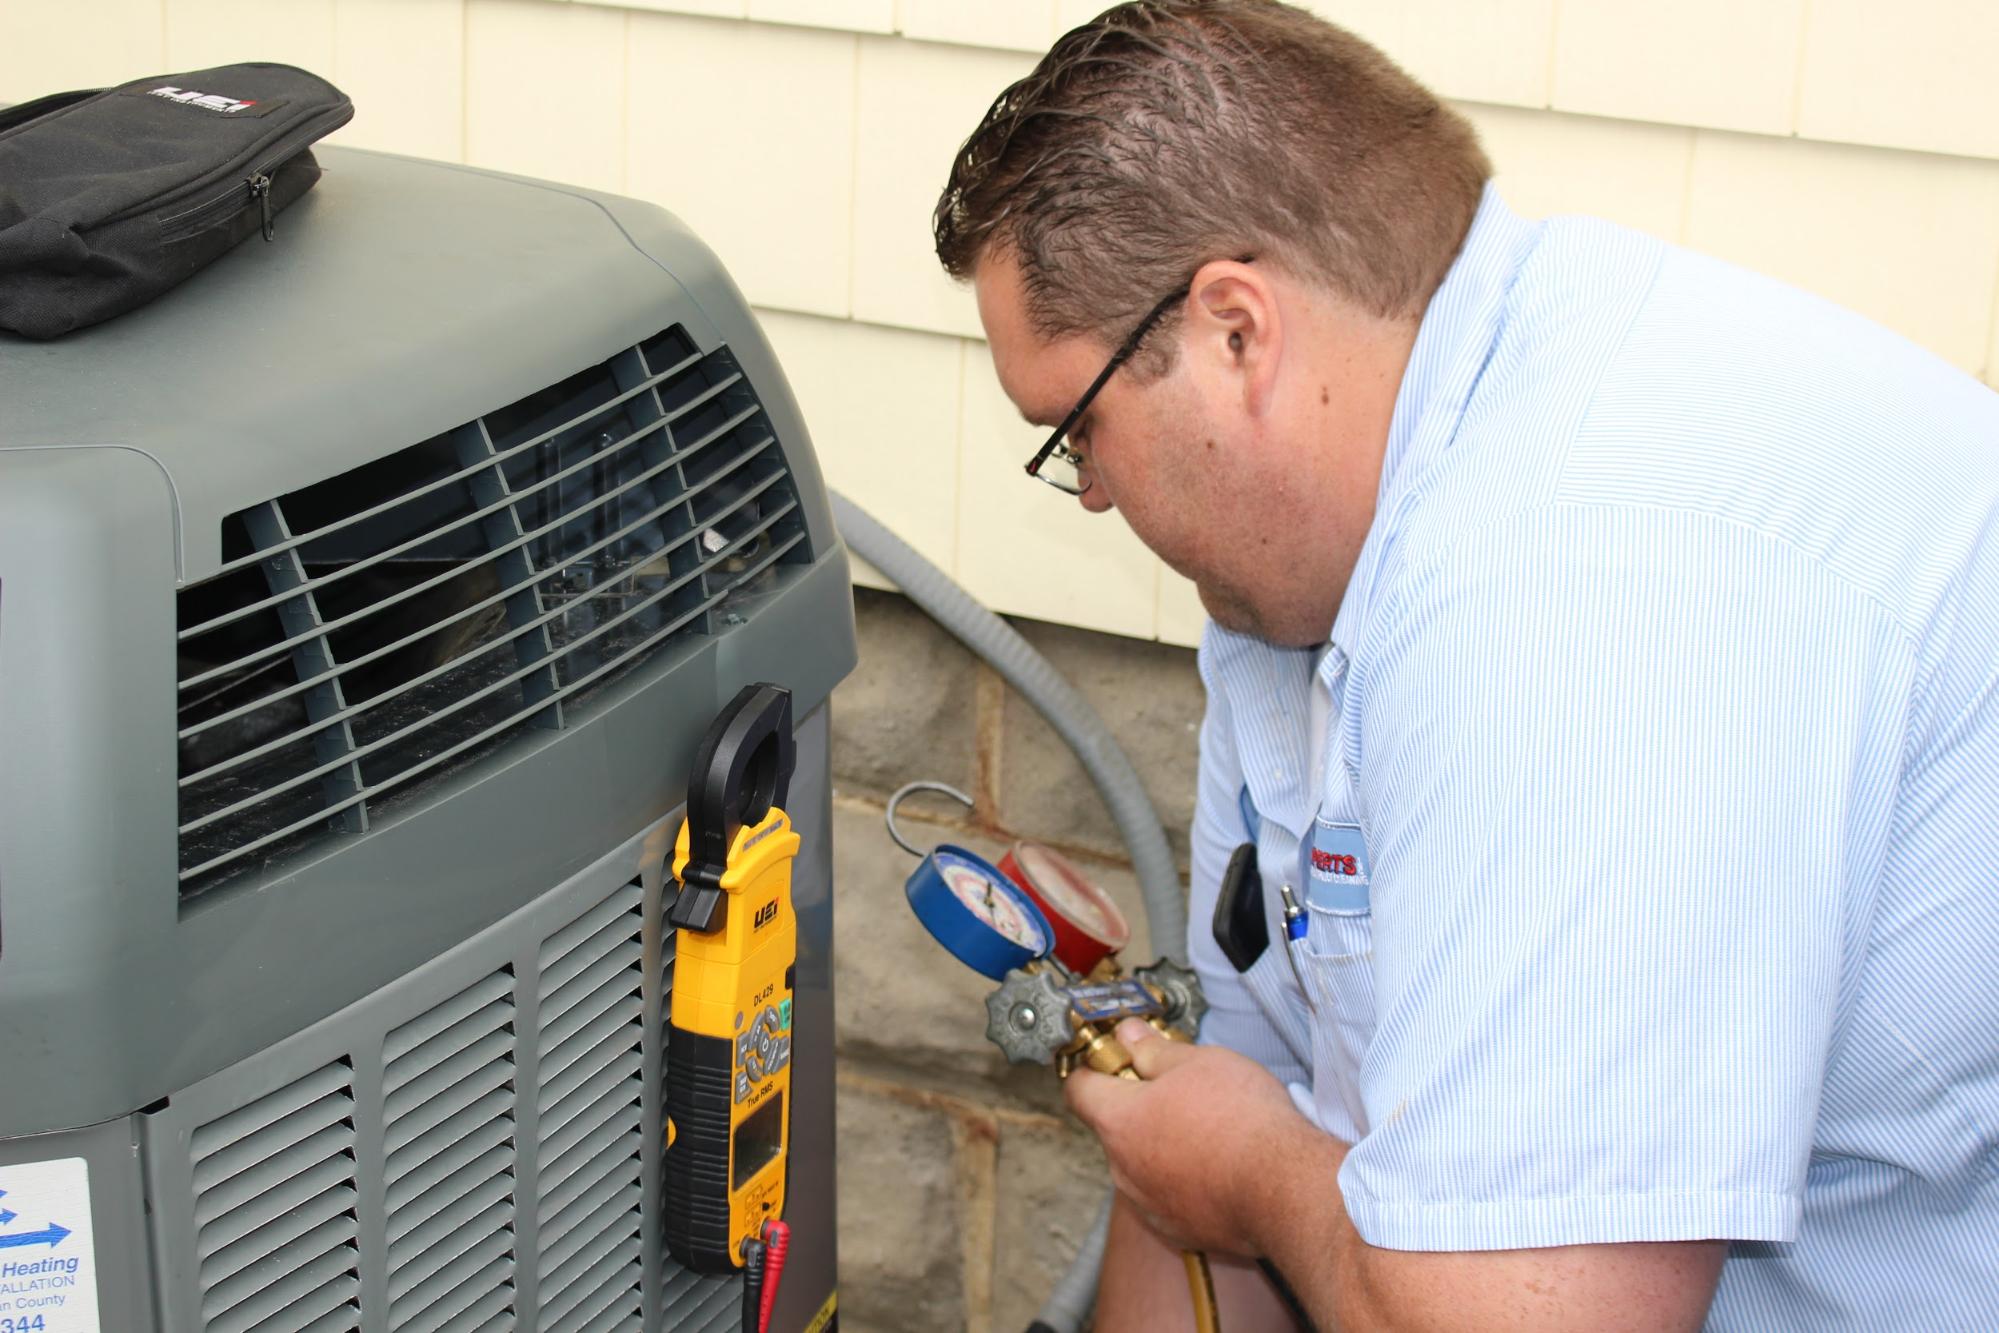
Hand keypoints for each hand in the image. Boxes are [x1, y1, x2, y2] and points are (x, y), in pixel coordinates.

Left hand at [1064, 1019, 1318, 1257]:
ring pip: (1142, 1162)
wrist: (1285, 1189)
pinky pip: (1169, 1195)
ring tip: (1209, 1128)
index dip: (1095, 1067)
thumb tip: (1129, 1035)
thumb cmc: (1244, 1123)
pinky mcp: (1178, 1229)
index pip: (1079, 1089)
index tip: (1117, 1058)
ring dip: (1165, 1143)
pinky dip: (1186, 1179)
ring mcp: (1149, 1202)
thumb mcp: (1197, 1062)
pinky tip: (1219, 1164)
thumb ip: (1153, 1049)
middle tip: (1181, 1088)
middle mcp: (1123, 1167)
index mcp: (1119, 1120)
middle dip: (1140, 1105)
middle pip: (1115, 1126)